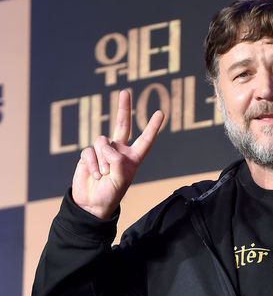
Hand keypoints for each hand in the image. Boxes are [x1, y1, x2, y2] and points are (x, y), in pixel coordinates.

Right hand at [72, 90, 163, 219]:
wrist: (91, 204)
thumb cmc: (110, 195)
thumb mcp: (120, 182)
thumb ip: (118, 163)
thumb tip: (108, 146)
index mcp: (132, 158)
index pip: (145, 140)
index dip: (152, 127)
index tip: (160, 113)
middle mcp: (118, 151)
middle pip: (122, 125)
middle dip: (123, 108)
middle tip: (125, 92)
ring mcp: (103, 151)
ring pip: (102, 142)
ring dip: (103, 159)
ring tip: (104, 174)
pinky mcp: (89, 154)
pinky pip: (90, 151)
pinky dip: (92, 164)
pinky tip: (95, 175)